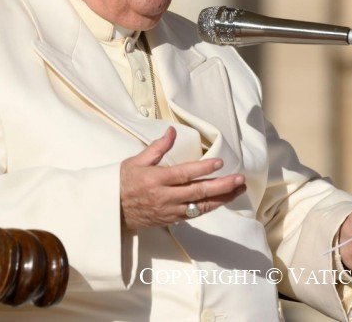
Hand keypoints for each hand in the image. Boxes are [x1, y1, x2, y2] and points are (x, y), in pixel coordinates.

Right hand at [120, 127, 246, 229]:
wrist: (112, 211)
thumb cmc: (123, 182)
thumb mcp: (136, 161)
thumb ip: (157, 147)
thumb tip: (172, 131)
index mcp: (155, 179)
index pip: (184, 174)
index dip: (203, 169)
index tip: (220, 163)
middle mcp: (164, 197)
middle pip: (198, 192)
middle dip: (222, 186)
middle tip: (239, 179)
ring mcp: (169, 210)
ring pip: (200, 206)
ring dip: (222, 198)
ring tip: (238, 190)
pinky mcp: (171, 219)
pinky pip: (194, 214)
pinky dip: (209, 207)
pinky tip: (221, 200)